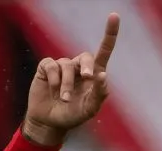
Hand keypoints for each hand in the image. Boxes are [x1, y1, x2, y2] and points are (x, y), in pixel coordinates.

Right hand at [23, 13, 119, 145]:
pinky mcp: (46, 68)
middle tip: (88, 78)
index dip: (109, 34)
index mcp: (93, 75)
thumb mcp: (89, 110)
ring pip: (67, 66)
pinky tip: (52, 90)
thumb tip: (102, 75)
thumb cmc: (72, 116)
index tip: (114, 16)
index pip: (103, 51)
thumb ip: (98, 94)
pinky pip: (51, 66)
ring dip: (66, 84)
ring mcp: (62, 66)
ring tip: (64, 99)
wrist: (49, 123)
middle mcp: (78, 68)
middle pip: (85, 57)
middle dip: (86, 67)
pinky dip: (54, 79)